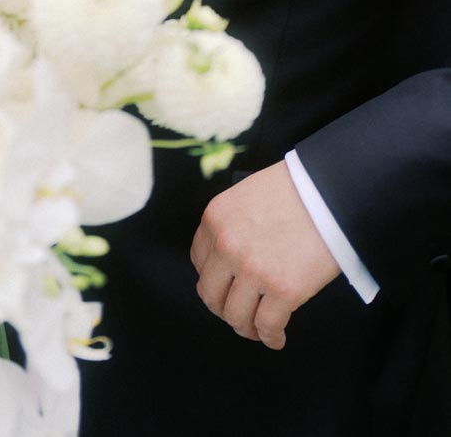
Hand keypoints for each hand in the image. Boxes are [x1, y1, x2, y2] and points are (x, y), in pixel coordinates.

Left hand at [190, 160, 340, 349]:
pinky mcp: (283, 290)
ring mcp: (253, 270)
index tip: (224, 286)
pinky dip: (271, 338)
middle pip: (211, 294)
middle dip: (223, 308)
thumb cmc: (294, 190)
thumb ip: (233, 225)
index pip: (198, 261)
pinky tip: (277, 338)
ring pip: (236, 317)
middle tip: (237, 313)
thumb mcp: (246, 197)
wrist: (329, 190)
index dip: (212, 278)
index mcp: (215, 219)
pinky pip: (267, 326)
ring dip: (246, 328)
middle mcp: (226, 246)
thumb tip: (232, 258)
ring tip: (257, 329)